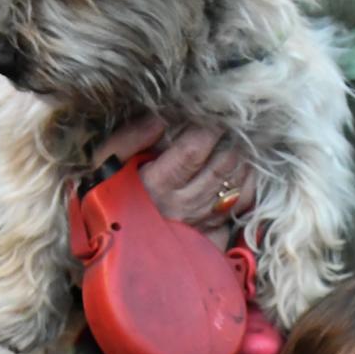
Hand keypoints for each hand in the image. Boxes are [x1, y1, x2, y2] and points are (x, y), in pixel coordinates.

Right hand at [91, 115, 257, 252]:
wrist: (110, 242)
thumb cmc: (108, 193)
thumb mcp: (106, 162)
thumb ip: (130, 138)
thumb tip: (159, 119)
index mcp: (157, 184)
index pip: (193, 150)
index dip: (207, 127)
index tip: (212, 111)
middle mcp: (184, 205)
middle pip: (221, 165)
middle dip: (230, 139)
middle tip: (230, 122)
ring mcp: (201, 220)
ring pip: (236, 184)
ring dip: (242, 158)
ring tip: (237, 139)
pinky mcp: (211, 231)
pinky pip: (241, 204)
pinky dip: (248, 183)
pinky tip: (243, 168)